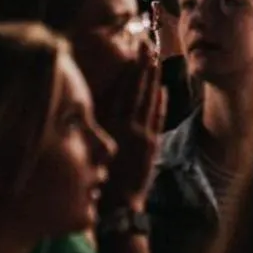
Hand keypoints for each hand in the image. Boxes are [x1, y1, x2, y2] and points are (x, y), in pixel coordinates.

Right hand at [99, 44, 164, 212]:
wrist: (116, 207)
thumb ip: (93, 125)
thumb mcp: (89, 147)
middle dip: (143, 67)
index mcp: (110, 125)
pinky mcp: (152, 147)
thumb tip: (92, 101)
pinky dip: (161, 104)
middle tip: (148, 46)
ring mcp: (143, 136)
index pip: (121, 90)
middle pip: (137, 90)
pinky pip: (158, 120)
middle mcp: (128, 127)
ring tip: (156, 60)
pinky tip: (164, 91)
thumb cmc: (95, 177)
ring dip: (153, 80)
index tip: (133, 50)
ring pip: (150, 101)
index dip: (129, 69)